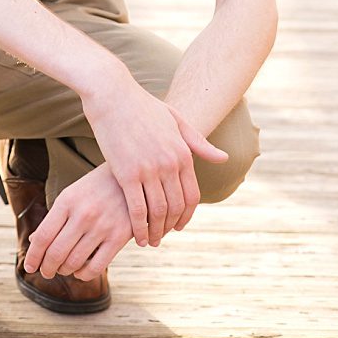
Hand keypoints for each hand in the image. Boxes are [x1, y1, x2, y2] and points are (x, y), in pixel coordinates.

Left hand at [24, 165, 132, 280]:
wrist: (131, 178)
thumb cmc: (97, 187)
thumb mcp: (72, 195)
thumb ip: (55, 218)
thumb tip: (34, 242)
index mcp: (68, 201)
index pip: (43, 237)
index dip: (33, 256)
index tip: (30, 267)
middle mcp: (84, 214)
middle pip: (56, 253)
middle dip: (47, 268)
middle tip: (46, 272)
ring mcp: (103, 226)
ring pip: (74, 262)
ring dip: (64, 271)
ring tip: (64, 269)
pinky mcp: (120, 237)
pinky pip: (96, 267)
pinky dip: (83, 275)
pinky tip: (81, 271)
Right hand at [77, 68, 229, 246]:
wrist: (114, 95)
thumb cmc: (143, 107)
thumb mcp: (177, 122)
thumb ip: (199, 144)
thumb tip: (224, 158)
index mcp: (184, 152)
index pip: (193, 194)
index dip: (187, 215)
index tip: (178, 226)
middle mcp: (171, 163)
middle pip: (177, 207)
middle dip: (171, 227)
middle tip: (163, 238)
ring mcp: (150, 169)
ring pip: (159, 211)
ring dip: (156, 232)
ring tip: (150, 242)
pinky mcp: (128, 174)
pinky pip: (137, 209)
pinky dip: (139, 227)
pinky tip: (136, 237)